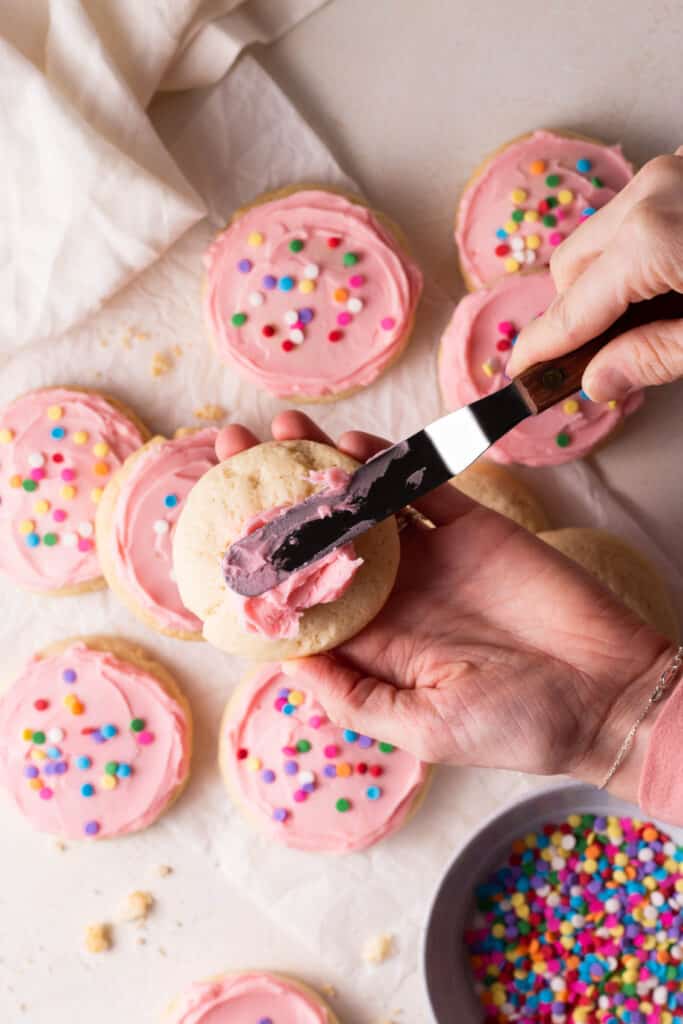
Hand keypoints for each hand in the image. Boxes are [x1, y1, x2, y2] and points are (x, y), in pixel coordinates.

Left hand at [217, 413, 672, 800]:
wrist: (606, 693)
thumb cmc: (513, 726)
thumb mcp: (419, 727)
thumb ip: (350, 693)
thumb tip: (278, 659)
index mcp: (373, 639)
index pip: (300, 589)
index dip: (255, 554)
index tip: (212, 519)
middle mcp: (393, 592)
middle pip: (319, 533)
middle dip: (273, 491)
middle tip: (233, 447)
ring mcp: (432, 556)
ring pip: (364, 501)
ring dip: (322, 465)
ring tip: (283, 428)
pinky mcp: (474, 526)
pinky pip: (424, 486)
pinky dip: (389, 463)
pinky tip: (352, 444)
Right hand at [507, 147, 682, 401]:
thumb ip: (654, 357)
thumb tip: (598, 380)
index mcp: (650, 239)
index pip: (568, 311)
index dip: (538, 351)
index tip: (519, 376)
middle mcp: (651, 191)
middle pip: (570, 268)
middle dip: (577, 315)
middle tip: (607, 357)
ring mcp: (670, 170)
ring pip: (598, 239)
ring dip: (605, 281)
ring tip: (652, 314)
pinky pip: (633, 215)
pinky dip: (634, 252)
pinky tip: (670, 279)